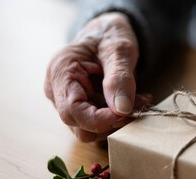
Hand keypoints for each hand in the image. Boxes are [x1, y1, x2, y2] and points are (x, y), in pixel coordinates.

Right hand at [45, 12, 149, 141]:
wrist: (106, 32)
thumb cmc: (109, 34)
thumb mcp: (119, 49)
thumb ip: (119, 78)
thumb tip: (122, 110)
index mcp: (60, 72)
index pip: (72, 110)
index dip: (98, 120)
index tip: (125, 113)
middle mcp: (57, 91)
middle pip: (80, 126)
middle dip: (111, 121)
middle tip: (138, 104)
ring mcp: (67, 101)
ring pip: (91, 130)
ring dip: (117, 120)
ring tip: (137, 99)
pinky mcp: (81, 108)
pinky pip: (98, 124)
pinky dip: (117, 118)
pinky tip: (131, 101)